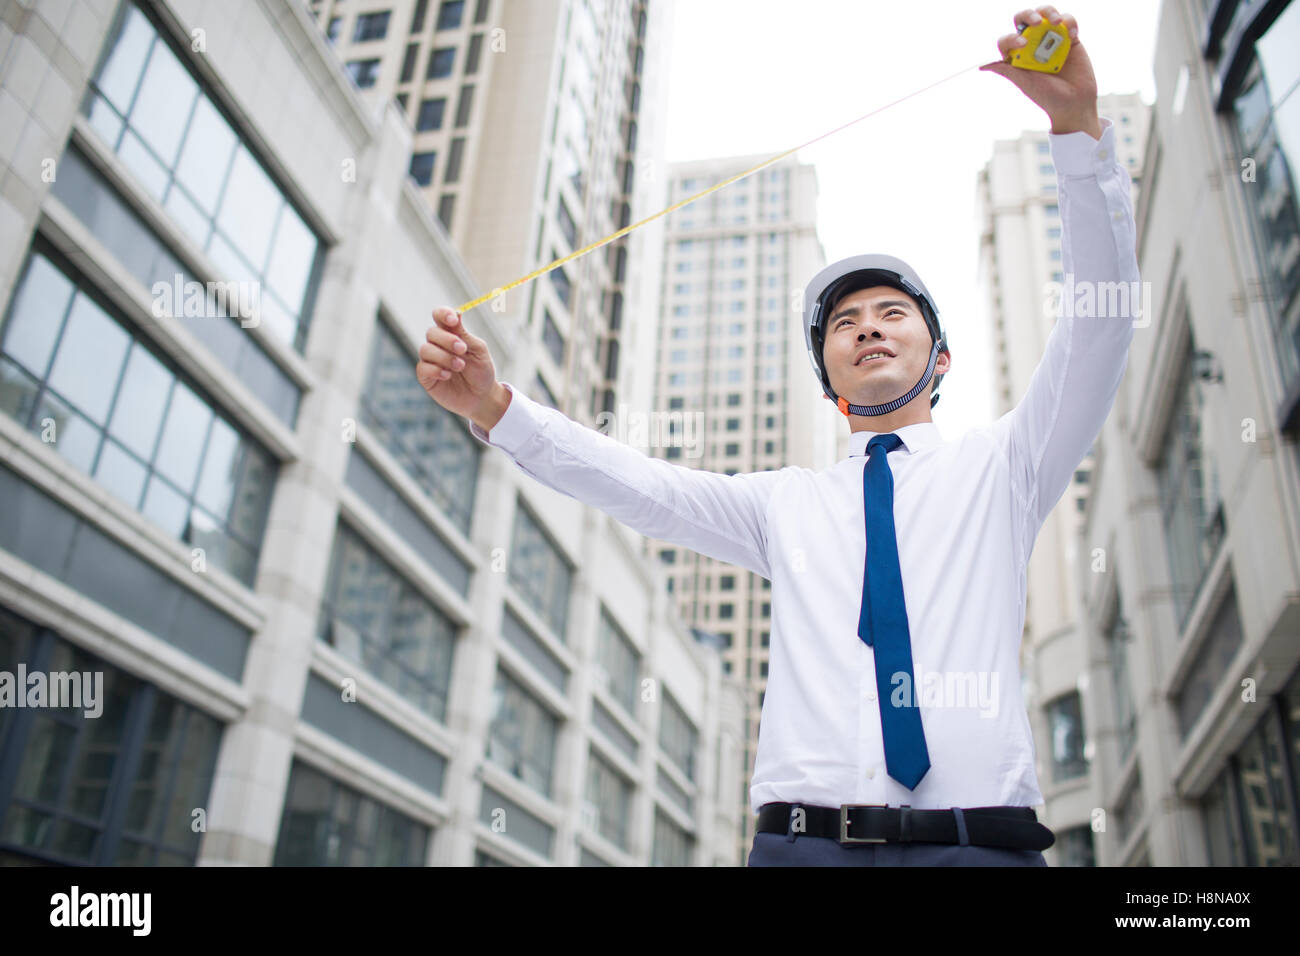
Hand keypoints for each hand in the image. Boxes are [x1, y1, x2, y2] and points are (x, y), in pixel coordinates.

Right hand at [416, 307, 508, 429]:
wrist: (482, 397)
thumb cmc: (481, 371)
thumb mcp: (478, 350)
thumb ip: (465, 334)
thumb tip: (457, 313)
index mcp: (451, 334)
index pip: (439, 316)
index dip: (443, 314)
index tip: (453, 320)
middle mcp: (438, 345)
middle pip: (431, 332)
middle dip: (447, 340)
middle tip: (462, 350)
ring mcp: (431, 360)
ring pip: (425, 349)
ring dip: (444, 357)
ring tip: (460, 366)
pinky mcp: (426, 377)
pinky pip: (422, 368)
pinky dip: (436, 370)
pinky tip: (447, 375)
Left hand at [979, 6, 1101, 137]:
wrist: (1074, 102)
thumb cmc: (1047, 95)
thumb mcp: (1024, 83)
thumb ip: (1007, 70)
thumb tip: (982, 65)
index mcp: (1017, 56)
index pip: (1008, 39)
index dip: (1012, 38)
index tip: (1023, 45)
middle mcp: (1032, 44)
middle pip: (1025, 19)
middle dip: (1029, 15)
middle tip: (1037, 22)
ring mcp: (1050, 38)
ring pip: (1045, 14)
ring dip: (1049, 12)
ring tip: (1057, 22)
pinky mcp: (1069, 37)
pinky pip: (1067, 21)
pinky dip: (1070, 22)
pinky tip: (1073, 35)